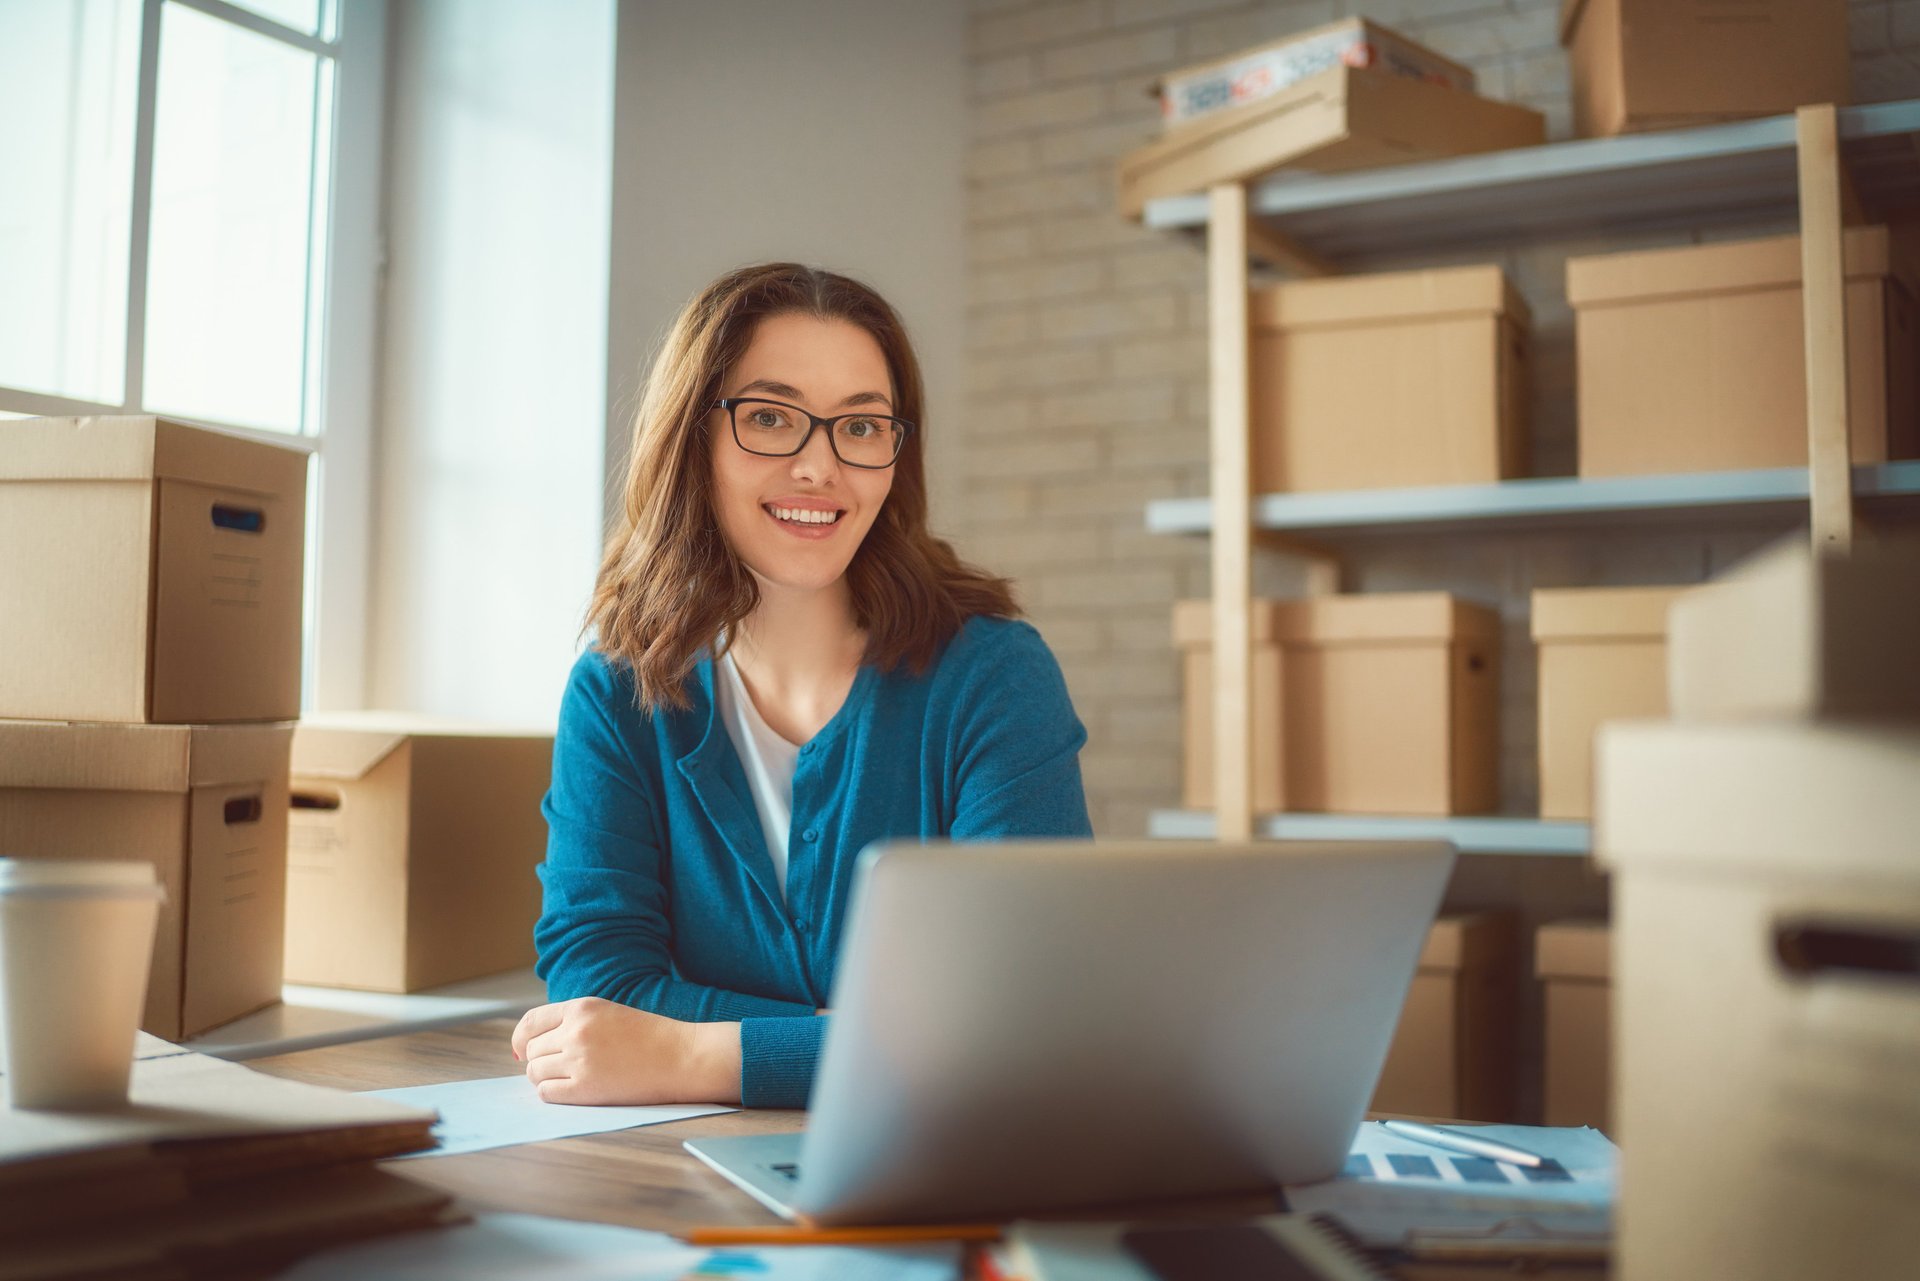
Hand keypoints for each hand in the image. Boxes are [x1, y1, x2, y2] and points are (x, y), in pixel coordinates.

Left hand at [511, 997, 740, 1105]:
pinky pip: (546, 1093)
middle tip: (561, 1068)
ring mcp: (579, 1060)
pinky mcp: (585, 1088)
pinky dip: (553, 1094)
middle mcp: (576, 1031)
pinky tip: (572, 1091)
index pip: (530, 1022)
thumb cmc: (649, 1037)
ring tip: (571, 1079)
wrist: (682, 1056)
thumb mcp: (608, 1013)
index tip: (521, 1051)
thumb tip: (530, 1047)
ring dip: (546, 1078)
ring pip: (535, 1073)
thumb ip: (573, 1022)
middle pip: (531, 1050)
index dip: (520, 1039)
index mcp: (582, 1008)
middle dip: (540, 1060)